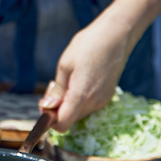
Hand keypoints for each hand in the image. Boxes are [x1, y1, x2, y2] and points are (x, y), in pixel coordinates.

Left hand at [39, 16, 129, 131]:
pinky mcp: (107, 96)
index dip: (49, 119)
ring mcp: (102, 101)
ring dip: (67, 103)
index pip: (62, 125)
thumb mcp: (65, 65)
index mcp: (81, 97)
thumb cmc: (88, 45)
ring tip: (67, 80)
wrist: (116, 35)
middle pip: (69, 119)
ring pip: (78, 113)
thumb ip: (57, 91)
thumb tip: (48, 107)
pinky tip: (78, 81)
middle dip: (57, 109)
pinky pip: (87, 105)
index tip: (45, 103)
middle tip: (53, 86)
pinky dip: (78, 99)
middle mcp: (94, 103)